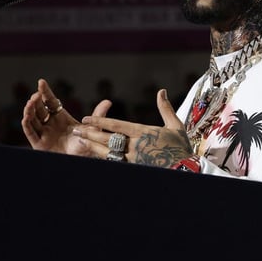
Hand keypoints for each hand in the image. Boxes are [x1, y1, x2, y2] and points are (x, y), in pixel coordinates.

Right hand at [22, 78, 110, 154]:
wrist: (83, 160)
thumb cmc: (87, 144)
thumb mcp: (93, 128)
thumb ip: (98, 115)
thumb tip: (108, 102)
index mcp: (61, 117)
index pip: (51, 102)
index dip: (45, 92)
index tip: (41, 82)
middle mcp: (50, 123)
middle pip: (40, 109)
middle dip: (37, 101)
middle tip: (36, 95)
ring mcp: (44, 133)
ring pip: (33, 119)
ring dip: (30, 110)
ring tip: (31, 102)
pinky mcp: (39, 144)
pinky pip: (31, 133)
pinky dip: (27, 125)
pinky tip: (26, 117)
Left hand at [73, 88, 190, 167]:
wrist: (186, 169)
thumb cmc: (181, 147)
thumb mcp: (175, 125)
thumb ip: (165, 108)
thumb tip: (161, 91)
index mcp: (144, 132)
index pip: (117, 125)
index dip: (100, 121)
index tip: (87, 118)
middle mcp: (136, 145)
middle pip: (108, 138)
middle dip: (90, 134)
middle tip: (76, 130)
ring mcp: (134, 159)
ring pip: (108, 152)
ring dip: (93, 147)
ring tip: (81, 142)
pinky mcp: (135, 168)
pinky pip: (115, 163)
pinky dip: (103, 159)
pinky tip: (94, 156)